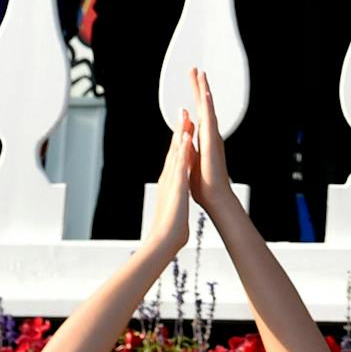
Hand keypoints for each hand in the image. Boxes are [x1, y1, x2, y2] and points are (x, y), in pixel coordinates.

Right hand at [142, 109, 195, 260]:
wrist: (163, 240)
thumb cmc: (170, 226)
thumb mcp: (173, 203)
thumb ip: (174, 195)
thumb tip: (176, 192)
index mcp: (170, 181)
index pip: (175, 157)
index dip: (178, 141)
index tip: (183, 125)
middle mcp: (168, 178)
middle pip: (174, 150)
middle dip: (179, 131)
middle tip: (183, 111)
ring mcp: (171, 180)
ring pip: (176, 153)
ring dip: (180, 134)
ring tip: (185, 116)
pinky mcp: (176, 185)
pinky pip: (180, 164)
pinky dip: (183, 150)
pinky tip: (186, 139)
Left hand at [187, 68, 236, 216]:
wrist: (215, 197)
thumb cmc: (204, 184)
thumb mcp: (191, 161)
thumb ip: (189, 147)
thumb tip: (185, 138)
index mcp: (204, 137)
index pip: (198, 112)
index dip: (196, 96)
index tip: (194, 81)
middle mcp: (210, 134)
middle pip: (203, 105)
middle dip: (199, 87)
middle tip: (196, 69)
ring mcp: (212, 137)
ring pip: (207, 109)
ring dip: (204, 91)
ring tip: (202, 75)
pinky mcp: (211, 143)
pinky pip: (209, 121)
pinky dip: (207, 107)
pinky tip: (205, 96)